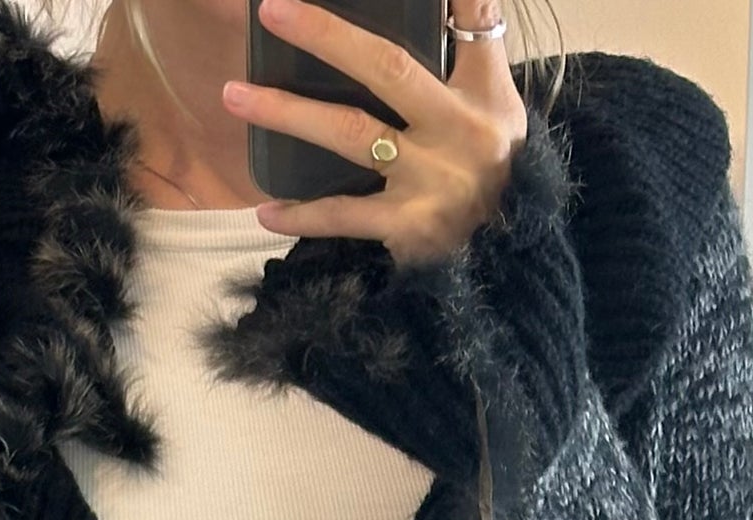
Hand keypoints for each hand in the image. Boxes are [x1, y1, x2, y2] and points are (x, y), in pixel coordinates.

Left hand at [225, 0, 526, 266]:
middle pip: (386, 68)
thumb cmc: (499, 172)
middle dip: (327, 36)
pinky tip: (265, 211)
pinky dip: (304, 215)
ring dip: (289, 113)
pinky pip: (345, 217)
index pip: (469, 24)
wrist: (516, 260)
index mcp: (481, 94)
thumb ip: (472, 54)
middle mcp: (457, 130)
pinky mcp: (410, 228)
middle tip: (273, 11)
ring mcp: (431, 181)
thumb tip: (443, 5)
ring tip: (236, 96)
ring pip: (352, 134)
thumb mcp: (500, 109)